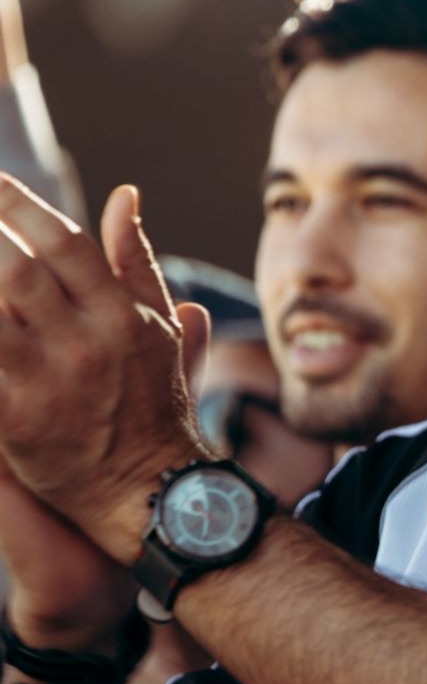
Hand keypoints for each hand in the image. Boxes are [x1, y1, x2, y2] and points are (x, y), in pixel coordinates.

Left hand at [0, 176, 209, 566]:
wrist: (147, 488)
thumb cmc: (153, 400)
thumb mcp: (156, 325)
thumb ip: (135, 259)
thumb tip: (123, 194)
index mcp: (119, 315)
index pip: (65, 243)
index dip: (21, 206)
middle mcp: (84, 344)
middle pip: (15, 271)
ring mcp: (46, 383)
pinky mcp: (13, 422)